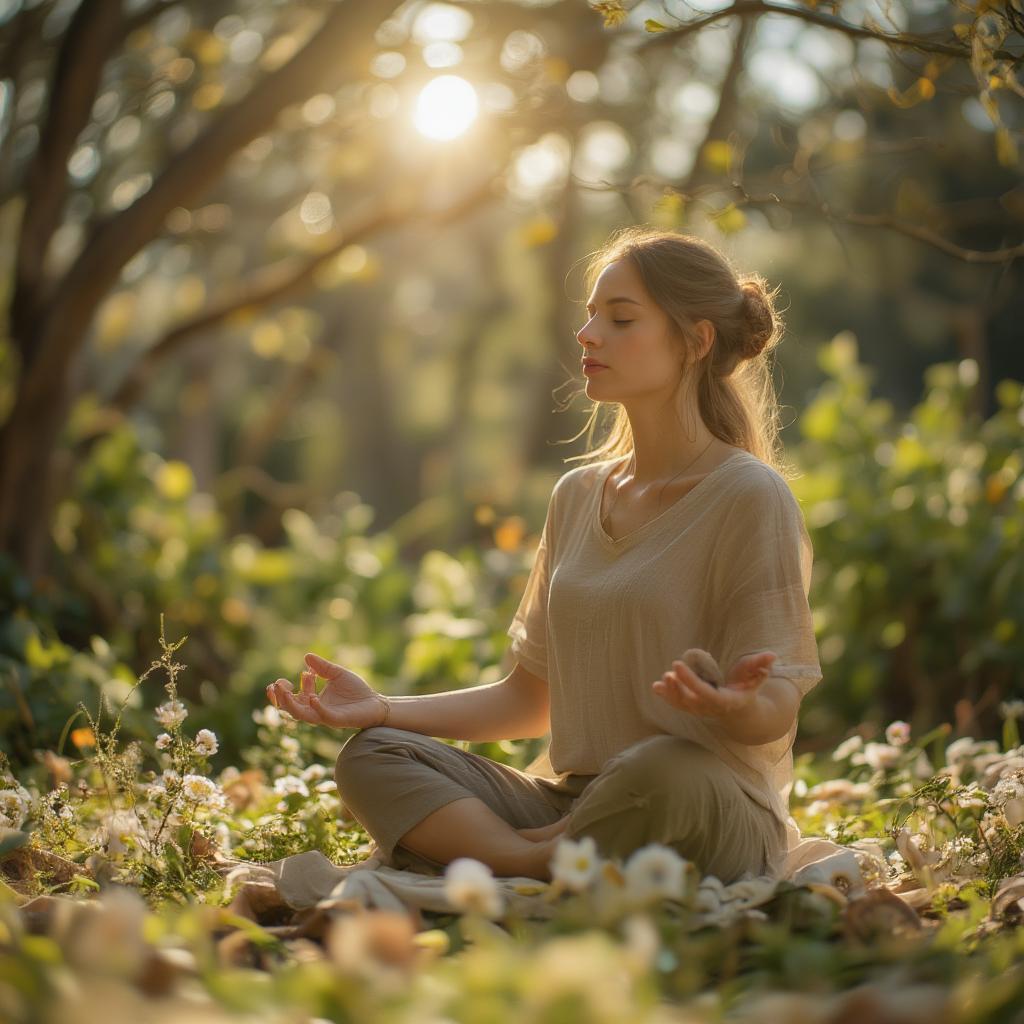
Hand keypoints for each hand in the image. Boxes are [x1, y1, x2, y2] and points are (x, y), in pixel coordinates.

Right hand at [266, 653, 386, 728]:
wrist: (375, 702)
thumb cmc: (356, 690)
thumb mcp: (337, 674)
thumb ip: (322, 667)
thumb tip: (306, 656)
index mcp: (313, 700)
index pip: (294, 696)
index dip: (285, 689)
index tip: (287, 678)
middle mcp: (315, 710)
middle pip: (291, 708)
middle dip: (280, 698)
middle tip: (274, 685)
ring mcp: (324, 716)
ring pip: (301, 714)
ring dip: (290, 703)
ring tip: (283, 689)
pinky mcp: (336, 720)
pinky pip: (322, 716)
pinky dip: (316, 707)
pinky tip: (312, 697)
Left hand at [652, 650, 776, 718]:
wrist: (742, 711)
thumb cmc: (748, 689)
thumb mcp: (756, 677)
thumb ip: (761, 666)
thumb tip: (772, 656)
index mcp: (727, 701)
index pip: (707, 694)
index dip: (692, 681)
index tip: (678, 665)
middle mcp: (712, 709)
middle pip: (692, 702)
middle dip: (680, 687)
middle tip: (671, 670)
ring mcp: (702, 710)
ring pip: (683, 705)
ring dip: (671, 693)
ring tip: (662, 679)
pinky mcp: (693, 708)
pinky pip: (678, 704)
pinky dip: (667, 696)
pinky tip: (656, 686)